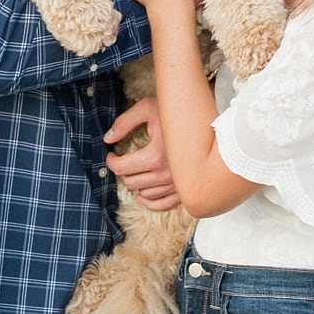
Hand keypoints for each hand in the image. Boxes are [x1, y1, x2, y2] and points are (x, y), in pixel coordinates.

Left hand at [103, 96, 181, 211]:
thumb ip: (124, 123)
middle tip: (122, 161)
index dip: (111, 161)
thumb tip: (108, 139)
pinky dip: (150, 202)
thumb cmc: (176, 111)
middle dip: (122, 171)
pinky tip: (141, 195)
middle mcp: (166, 174)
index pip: (121, 168)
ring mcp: (176, 183)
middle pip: (131, 182)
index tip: (111, 154)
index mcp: (156, 155)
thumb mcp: (147, 109)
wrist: (205, 117)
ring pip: (145, 193)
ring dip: (135, 183)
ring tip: (133, 172)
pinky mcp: (184, 188)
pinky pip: (163, 204)